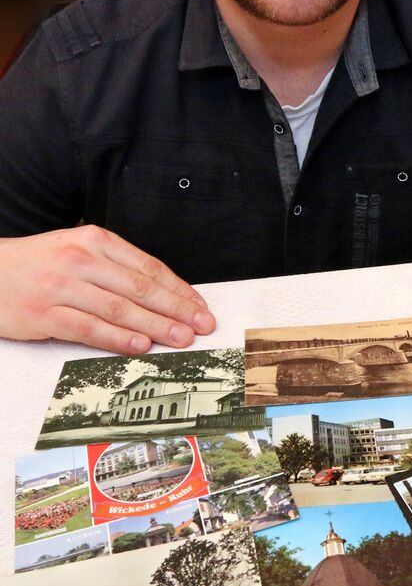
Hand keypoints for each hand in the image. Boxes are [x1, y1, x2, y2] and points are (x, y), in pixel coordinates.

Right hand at [0, 226, 215, 352]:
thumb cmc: (36, 264)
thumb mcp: (76, 249)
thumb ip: (114, 267)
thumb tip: (160, 293)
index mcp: (94, 240)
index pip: (148, 267)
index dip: (178, 289)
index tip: (199, 306)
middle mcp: (81, 259)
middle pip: (140, 288)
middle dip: (177, 309)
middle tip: (202, 325)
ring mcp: (62, 287)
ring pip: (120, 309)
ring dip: (156, 326)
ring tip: (181, 338)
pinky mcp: (45, 313)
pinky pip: (89, 328)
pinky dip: (118, 339)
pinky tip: (140, 346)